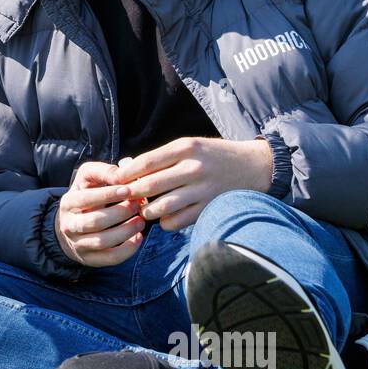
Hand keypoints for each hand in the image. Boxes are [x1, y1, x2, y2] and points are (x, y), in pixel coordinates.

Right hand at [54, 161, 146, 266]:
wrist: (71, 225)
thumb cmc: (86, 196)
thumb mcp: (88, 179)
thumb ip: (103, 171)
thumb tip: (122, 174)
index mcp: (68, 202)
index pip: (86, 198)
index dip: (108, 194)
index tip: (128, 190)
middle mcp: (69, 225)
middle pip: (95, 221)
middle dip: (120, 213)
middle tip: (138, 205)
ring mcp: (78, 243)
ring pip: (102, 241)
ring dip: (126, 231)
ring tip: (141, 221)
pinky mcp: (89, 258)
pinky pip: (109, 258)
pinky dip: (127, 250)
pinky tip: (138, 238)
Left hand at [112, 137, 272, 230]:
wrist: (253, 166)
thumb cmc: (213, 155)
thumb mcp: (189, 146)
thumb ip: (160, 157)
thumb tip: (124, 167)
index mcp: (185, 148)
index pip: (145, 163)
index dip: (125, 174)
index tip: (114, 181)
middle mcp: (193, 168)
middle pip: (149, 186)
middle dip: (131, 194)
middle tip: (124, 198)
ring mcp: (202, 190)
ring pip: (161, 207)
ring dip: (146, 211)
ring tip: (144, 209)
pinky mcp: (208, 208)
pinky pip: (176, 222)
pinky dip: (164, 222)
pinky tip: (164, 217)